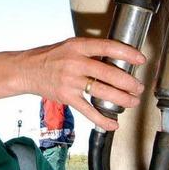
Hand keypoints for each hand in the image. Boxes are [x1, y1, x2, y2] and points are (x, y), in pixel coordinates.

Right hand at [20, 37, 145, 129]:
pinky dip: (102, 119)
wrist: (28, 70)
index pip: (107, 46)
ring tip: (132, 101)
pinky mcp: (66, 97)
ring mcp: (70, 81)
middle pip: (108, 73)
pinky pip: (88, 110)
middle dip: (128, 82)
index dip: (126, 53)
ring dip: (121, 98)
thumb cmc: (51, 57)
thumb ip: (91, 51)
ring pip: (101, 91)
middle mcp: (75, 63)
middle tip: (139, 87)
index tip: (140, 59)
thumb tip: (117, 57)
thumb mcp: (71, 46)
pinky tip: (113, 123)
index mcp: (78, 46)